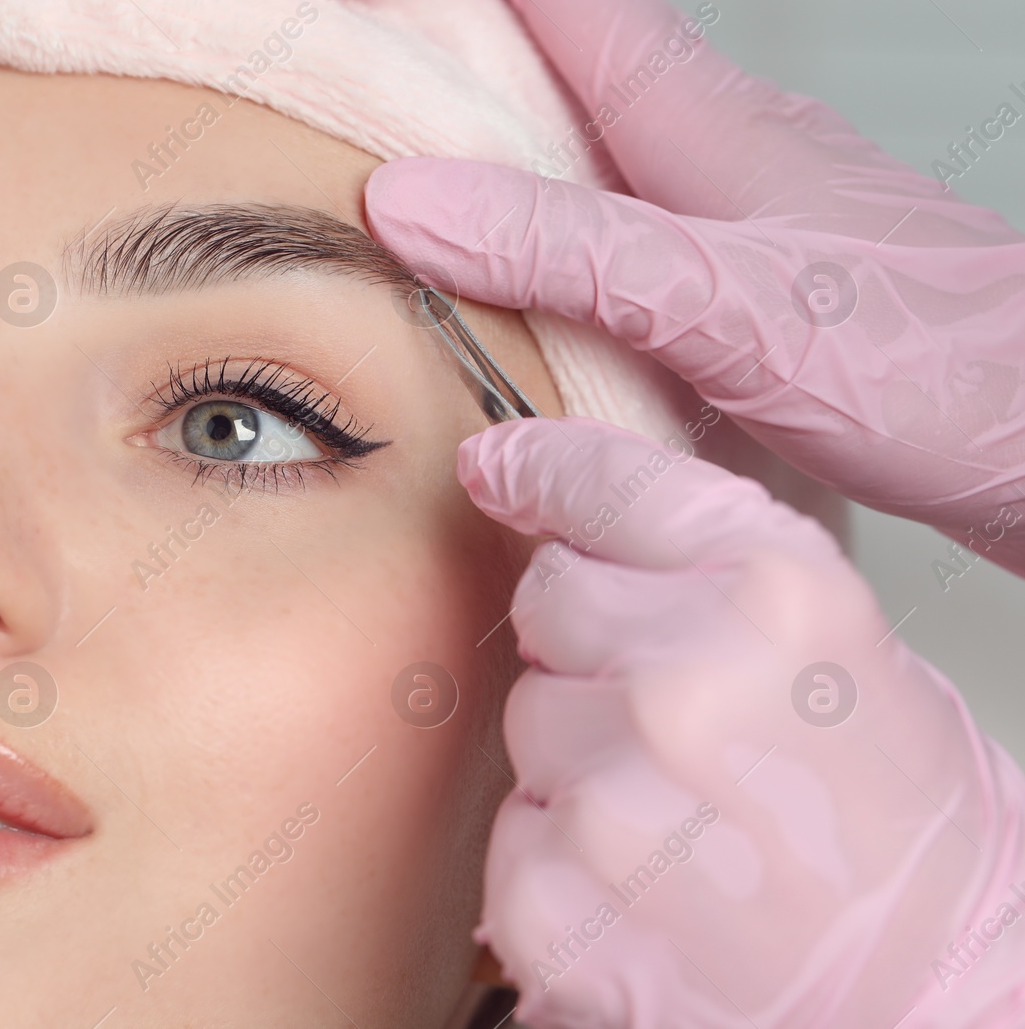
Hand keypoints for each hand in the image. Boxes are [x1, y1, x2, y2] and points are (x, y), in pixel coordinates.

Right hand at [365, 0, 1024, 575]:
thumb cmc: (927, 367)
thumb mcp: (721, 305)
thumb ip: (567, 251)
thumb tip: (412, 198)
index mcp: (703, 121)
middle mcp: (721, 143)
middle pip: (571, 54)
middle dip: (466, 43)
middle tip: (374, 64)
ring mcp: (743, 204)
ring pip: (601, 136)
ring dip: (513, 133)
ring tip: (429, 164)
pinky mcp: (758, 270)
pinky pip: (632, 213)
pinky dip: (563, 219)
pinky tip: (544, 276)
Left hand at [460, 417, 1024, 1028]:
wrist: (946, 999)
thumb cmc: (906, 830)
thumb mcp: (843, 648)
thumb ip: (712, 571)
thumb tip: (564, 521)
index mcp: (777, 595)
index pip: (609, 485)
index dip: (541, 467)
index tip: (495, 464)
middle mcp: (685, 682)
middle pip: (545, 604)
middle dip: (591, 650)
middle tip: (682, 726)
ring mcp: (612, 800)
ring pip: (527, 725)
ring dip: (580, 762)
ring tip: (687, 824)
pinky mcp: (557, 905)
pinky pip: (513, 835)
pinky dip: (563, 863)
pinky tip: (655, 892)